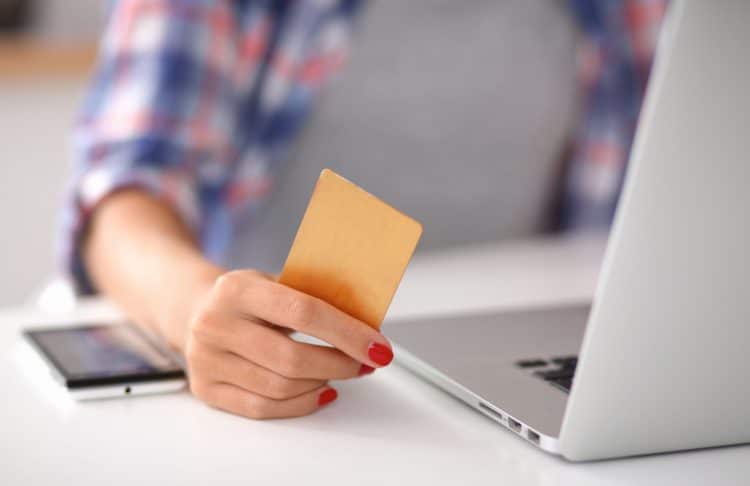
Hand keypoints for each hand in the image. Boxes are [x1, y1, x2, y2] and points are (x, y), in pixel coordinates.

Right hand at [184, 269, 394, 418]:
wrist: (194, 309)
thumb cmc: (247, 297)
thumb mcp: (274, 281)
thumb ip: (313, 296)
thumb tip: (366, 323)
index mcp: (236, 289)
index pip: (303, 312)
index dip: (347, 333)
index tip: (378, 347)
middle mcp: (215, 325)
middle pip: (292, 358)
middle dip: (340, 364)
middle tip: (366, 363)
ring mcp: (207, 360)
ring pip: (280, 387)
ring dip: (323, 383)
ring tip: (342, 372)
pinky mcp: (207, 389)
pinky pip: (263, 408)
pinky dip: (301, 404)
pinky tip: (320, 391)